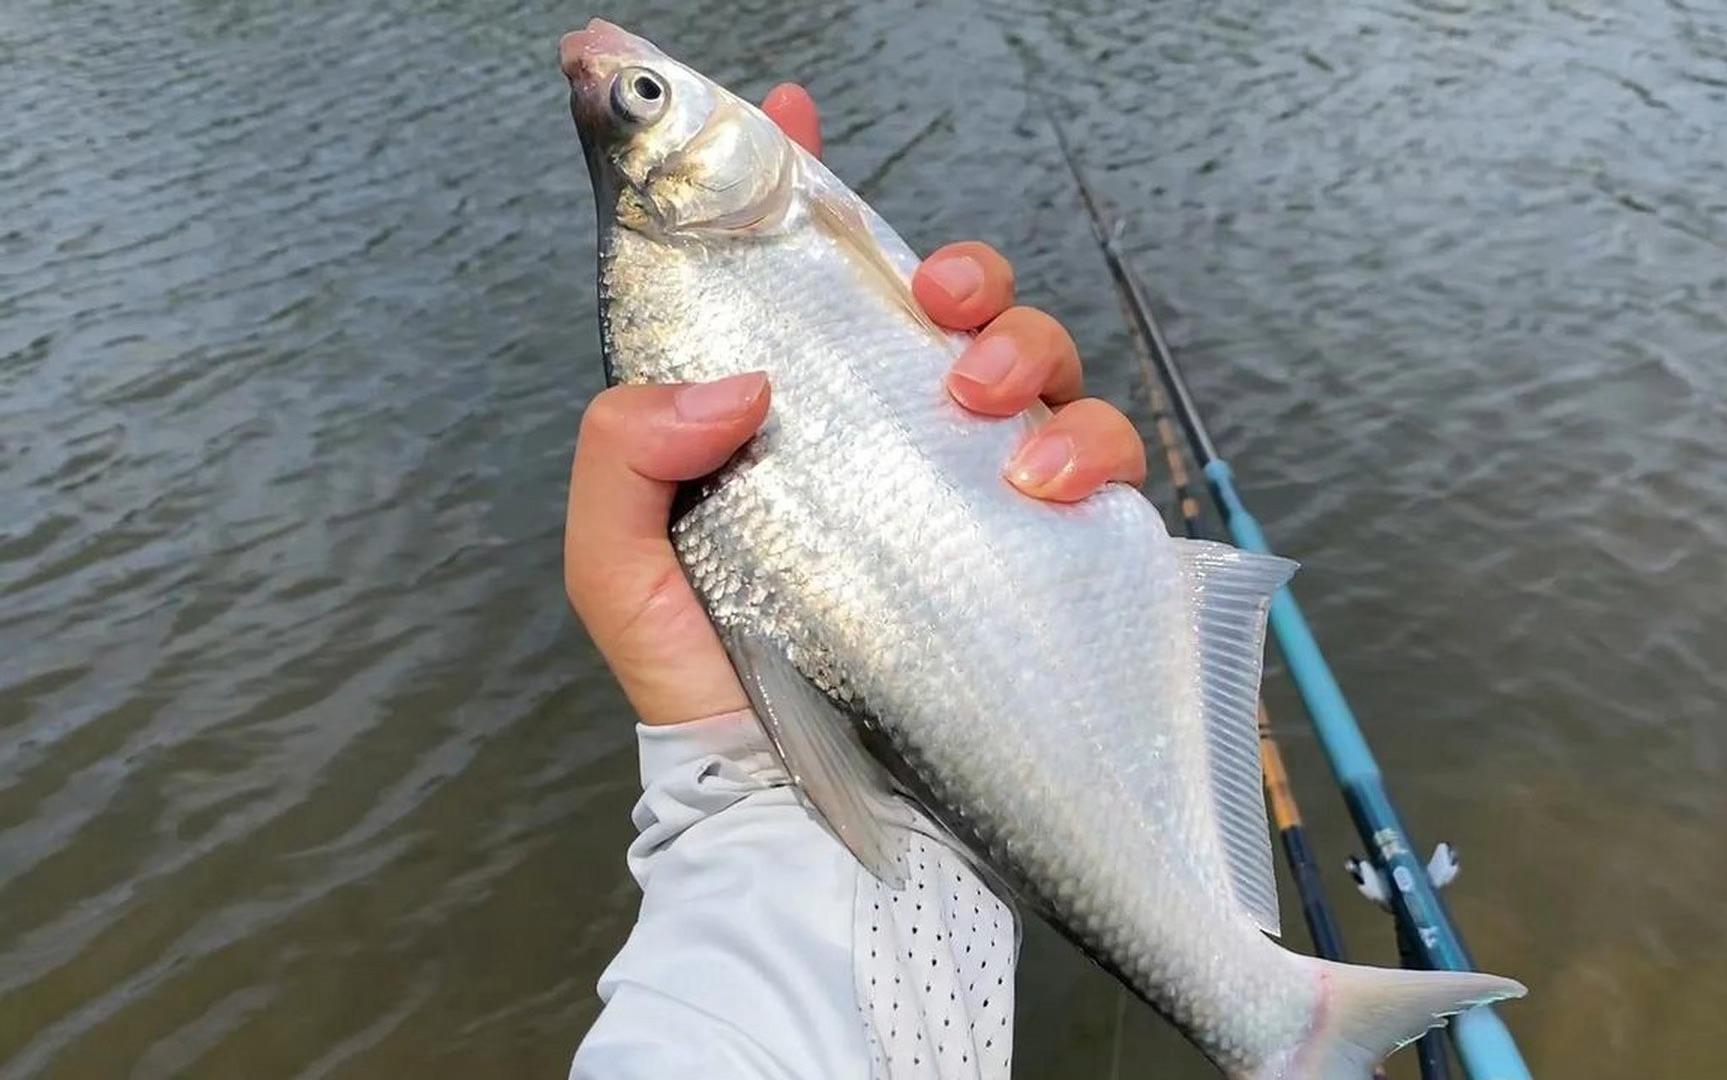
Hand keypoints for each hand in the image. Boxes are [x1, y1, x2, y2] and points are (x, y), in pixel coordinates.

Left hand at [566, 84, 1148, 726]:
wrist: (789, 811)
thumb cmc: (704, 684)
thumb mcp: (617, 566)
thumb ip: (624, 451)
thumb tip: (737, 378)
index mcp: (795, 414)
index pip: (811, 275)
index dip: (805, 184)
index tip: (792, 109)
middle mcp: (891, 436)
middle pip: (960, 304)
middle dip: (967, 274)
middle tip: (940, 307)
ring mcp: (972, 489)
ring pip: (1044, 363)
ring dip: (1028, 351)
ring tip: (979, 406)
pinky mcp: (1043, 549)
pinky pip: (1105, 463)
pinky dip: (1091, 451)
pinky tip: (1039, 487)